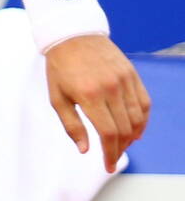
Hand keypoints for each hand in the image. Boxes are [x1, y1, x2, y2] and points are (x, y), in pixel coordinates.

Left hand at [45, 35, 151, 172]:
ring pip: (137, 118)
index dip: (110, 154)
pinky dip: (142, 120)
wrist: (72, 34)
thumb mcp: (57, 97)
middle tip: (112, 157)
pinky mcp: (132, 74)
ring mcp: (124, 80)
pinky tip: (135, 130)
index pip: (108, 134)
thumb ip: (71, 125)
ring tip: (122, 145)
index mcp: (89, 95)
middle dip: (120, 149)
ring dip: (132, 137)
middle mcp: (110, 88)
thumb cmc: (60, 67)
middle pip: (124, 129)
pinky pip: (144, 103)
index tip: (108, 166)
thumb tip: (85, 150)